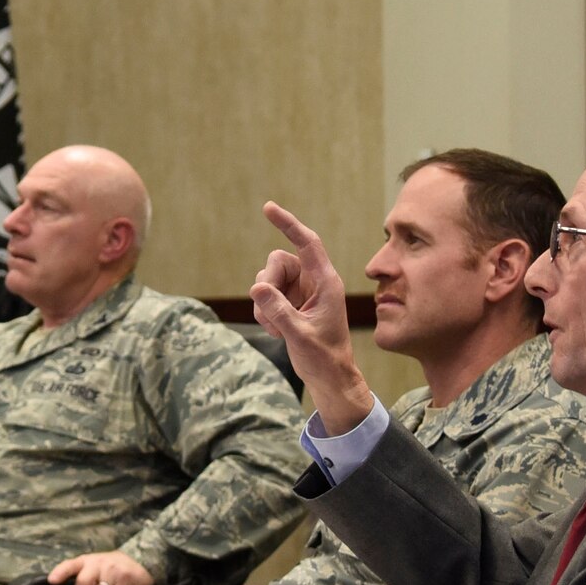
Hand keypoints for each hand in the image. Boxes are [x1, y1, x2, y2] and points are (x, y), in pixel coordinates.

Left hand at [47, 551, 152, 584]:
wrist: (137, 565)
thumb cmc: (108, 571)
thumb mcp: (92, 572)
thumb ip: (80, 584)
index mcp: (85, 561)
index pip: (70, 565)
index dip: (60, 572)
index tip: (52, 582)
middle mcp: (98, 563)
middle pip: (83, 583)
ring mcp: (113, 569)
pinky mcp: (126, 578)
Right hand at [251, 202, 374, 433]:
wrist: (329, 376)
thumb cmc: (323, 357)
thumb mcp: (299, 334)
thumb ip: (278, 310)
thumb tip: (256, 286)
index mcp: (326, 282)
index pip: (307, 243)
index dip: (288, 224)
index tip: (268, 208)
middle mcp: (314, 281)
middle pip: (278, 263)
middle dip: (267, 283)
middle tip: (269, 309)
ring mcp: (301, 292)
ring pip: (268, 280)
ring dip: (265, 304)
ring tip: (278, 328)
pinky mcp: (291, 303)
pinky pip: (266, 296)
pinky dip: (265, 312)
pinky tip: (277, 331)